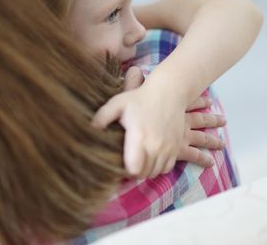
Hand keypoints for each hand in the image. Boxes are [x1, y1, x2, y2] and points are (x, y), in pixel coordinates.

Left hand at [92, 72, 225, 178]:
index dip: (124, 170)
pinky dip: (158, 167)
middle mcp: (156, 145)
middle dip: (134, 171)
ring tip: (138, 159)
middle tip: (127, 161)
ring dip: (146, 170)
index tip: (119, 162)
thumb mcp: (117, 103)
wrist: (168, 92)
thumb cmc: (139, 98)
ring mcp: (168, 148)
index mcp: (139, 136)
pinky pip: (167, 168)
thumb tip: (89, 130)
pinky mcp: (177, 147)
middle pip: (143, 173)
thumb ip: (101, 117)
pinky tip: (151, 157)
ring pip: (155, 172)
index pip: (133, 169)